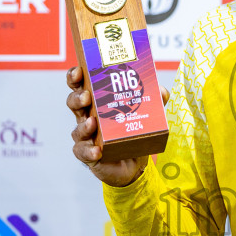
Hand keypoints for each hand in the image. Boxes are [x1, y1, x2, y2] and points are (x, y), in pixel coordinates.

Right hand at [66, 66, 167, 186]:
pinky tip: (97, 150)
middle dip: (77, 97)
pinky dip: (89, 151)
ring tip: (92, 122)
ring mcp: (86, 136)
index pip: (81, 85)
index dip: (75, 76)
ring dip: (83, 125)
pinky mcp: (88, 154)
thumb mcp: (145, 114)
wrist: (133, 165)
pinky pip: (83, 152)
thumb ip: (154, 101)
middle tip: (86, 96)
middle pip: (73, 103)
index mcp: (97, 102)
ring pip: (77, 129)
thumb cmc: (132, 133)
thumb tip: (162, 91)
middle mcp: (87, 117)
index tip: (79, 70)